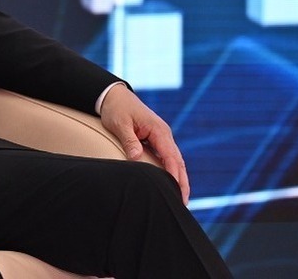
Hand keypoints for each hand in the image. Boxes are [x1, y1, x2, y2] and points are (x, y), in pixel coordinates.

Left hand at [99, 84, 189, 204]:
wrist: (114, 96)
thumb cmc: (117, 109)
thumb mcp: (120, 124)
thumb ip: (129, 140)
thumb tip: (136, 158)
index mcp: (158, 130)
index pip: (170, 154)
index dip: (173, 173)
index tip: (176, 188)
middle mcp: (163, 134)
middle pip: (178, 160)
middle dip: (182, 181)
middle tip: (183, 201)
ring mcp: (161, 137)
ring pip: (174, 160)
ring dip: (179, 178)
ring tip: (181, 198)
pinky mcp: (155, 140)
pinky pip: (166, 157)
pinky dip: (171, 170)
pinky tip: (171, 183)